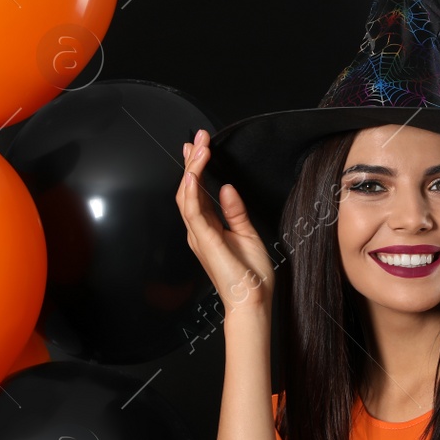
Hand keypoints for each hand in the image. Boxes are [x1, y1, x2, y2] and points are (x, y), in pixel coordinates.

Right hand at [175, 128, 275, 314]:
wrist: (253, 301)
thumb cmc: (250, 275)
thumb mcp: (247, 233)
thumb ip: (235, 211)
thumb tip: (226, 187)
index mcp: (208, 229)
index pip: (197, 192)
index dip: (195, 168)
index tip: (199, 146)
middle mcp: (198, 230)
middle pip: (187, 189)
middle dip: (191, 161)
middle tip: (197, 138)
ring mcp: (199, 235)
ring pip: (186, 195)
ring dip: (191, 169)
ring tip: (198, 148)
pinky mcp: (204, 240)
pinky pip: (192, 211)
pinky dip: (191, 190)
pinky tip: (194, 174)